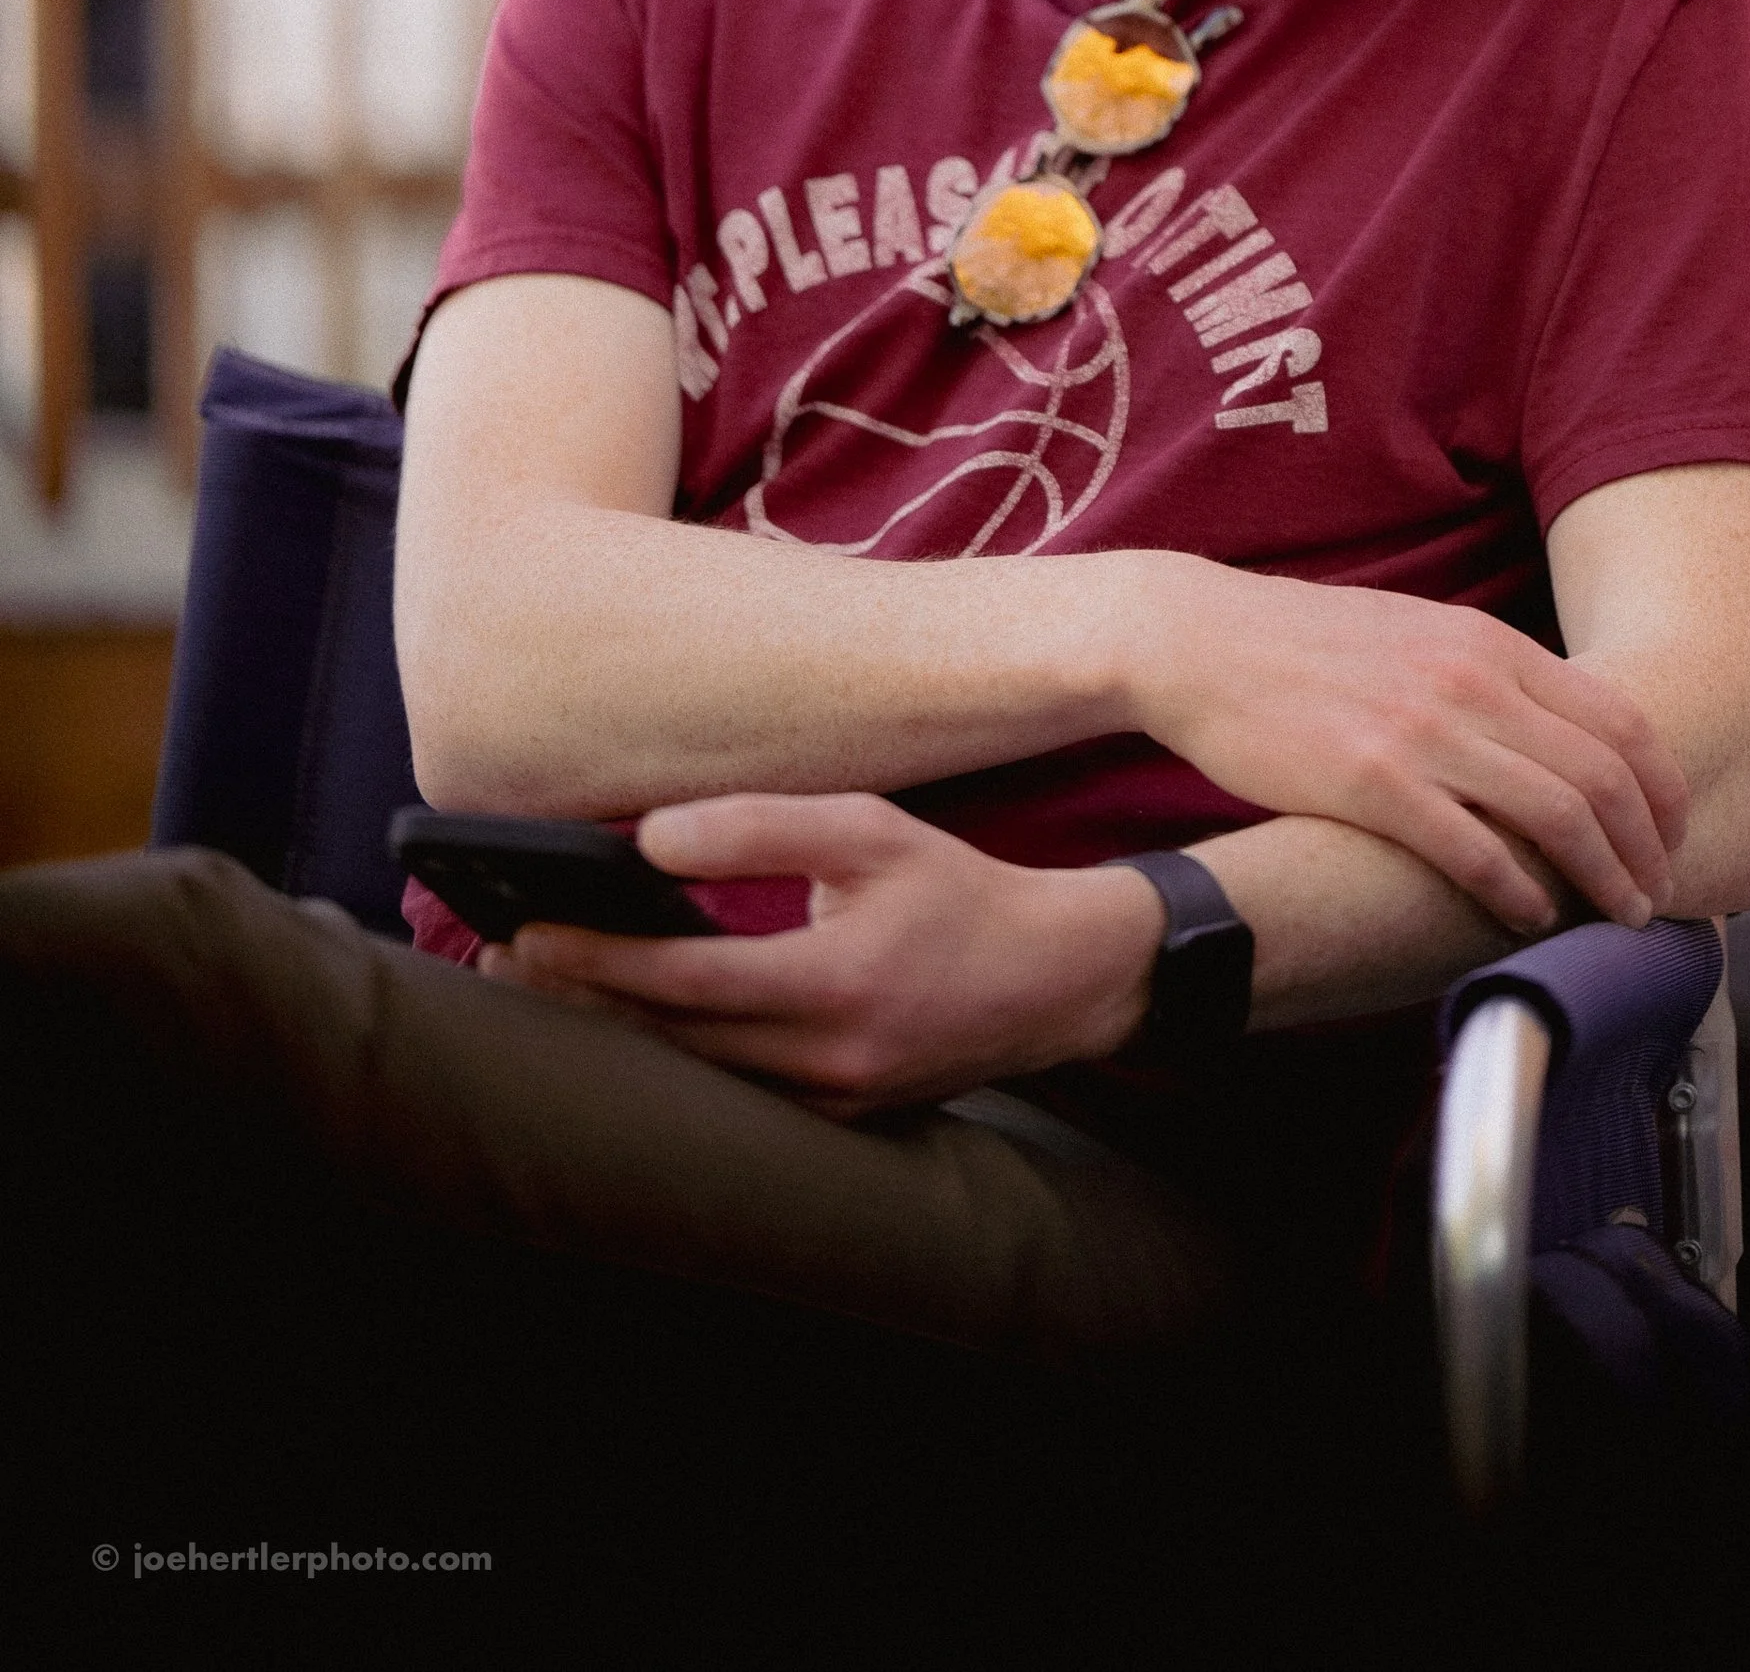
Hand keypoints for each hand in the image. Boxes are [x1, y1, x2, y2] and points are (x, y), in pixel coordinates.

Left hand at [481, 793, 1165, 1112]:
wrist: (1055, 982)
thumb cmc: (958, 892)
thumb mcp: (872, 830)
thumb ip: (763, 826)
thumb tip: (650, 840)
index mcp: (834, 984)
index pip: (683, 981)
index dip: (596, 959)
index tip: (525, 932)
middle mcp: (825, 1061)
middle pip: (666, 1044)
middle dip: (576, 1004)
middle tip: (497, 962)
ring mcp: (827, 1104)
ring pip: (689, 1080)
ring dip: (608, 1038)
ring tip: (536, 990)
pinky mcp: (833, 1120)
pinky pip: (729, 1095)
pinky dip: (668, 1062)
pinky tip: (622, 1026)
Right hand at [1133, 562, 1687, 935]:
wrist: (1201, 639)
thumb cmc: (1305, 646)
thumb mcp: (1416, 634)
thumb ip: (1486, 674)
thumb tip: (1549, 734)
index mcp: (1488, 645)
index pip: (1620, 717)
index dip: (1663, 785)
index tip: (1673, 831)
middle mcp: (1472, 681)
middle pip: (1604, 773)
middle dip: (1649, 844)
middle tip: (1659, 891)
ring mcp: (1425, 731)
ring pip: (1558, 813)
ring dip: (1604, 876)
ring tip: (1618, 914)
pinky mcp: (1373, 782)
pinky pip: (1475, 849)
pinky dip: (1519, 891)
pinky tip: (1530, 916)